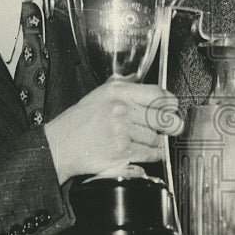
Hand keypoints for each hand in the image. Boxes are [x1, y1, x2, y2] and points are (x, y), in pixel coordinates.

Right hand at [44, 81, 181, 183]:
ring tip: (153, 140)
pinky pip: (148, 154)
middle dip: (171, 124)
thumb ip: (121, 86)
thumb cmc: (77, 122)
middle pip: (161, 117)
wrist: (60, 145)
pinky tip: (150, 152)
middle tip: (173, 126)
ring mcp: (121, 132)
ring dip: (158, 141)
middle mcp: (120, 110)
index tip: (173, 107)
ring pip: (155, 137)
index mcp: (117, 93)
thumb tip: (138, 79)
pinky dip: (153, 155)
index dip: (170, 102)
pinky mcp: (121, 153)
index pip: (157, 94)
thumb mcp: (98, 95)